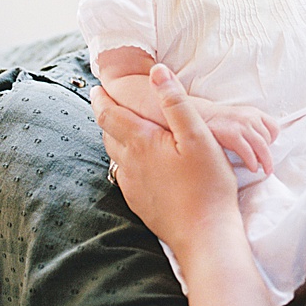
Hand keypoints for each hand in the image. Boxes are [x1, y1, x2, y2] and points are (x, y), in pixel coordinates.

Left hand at [92, 65, 240, 252]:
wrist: (204, 234)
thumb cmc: (207, 184)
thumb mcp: (199, 136)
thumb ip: (176, 102)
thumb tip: (157, 71)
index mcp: (141, 142)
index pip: (109, 114)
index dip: (101, 98)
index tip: (97, 87)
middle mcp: (129, 163)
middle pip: (108, 134)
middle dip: (106, 116)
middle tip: (107, 104)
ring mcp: (132, 185)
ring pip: (115, 155)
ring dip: (115, 138)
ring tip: (122, 129)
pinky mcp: (139, 202)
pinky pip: (125, 174)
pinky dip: (126, 160)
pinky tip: (140, 163)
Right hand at [200, 101, 279, 175]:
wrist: (201, 116)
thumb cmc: (223, 122)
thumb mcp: (241, 118)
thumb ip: (253, 129)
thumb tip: (262, 151)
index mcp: (255, 113)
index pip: (273, 127)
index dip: (273, 140)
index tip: (269, 149)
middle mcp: (250, 118)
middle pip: (268, 139)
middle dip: (269, 156)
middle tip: (270, 168)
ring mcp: (242, 126)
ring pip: (261, 146)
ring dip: (264, 161)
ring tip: (263, 170)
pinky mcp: (232, 135)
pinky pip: (248, 151)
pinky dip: (252, 161)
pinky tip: (253, 168)